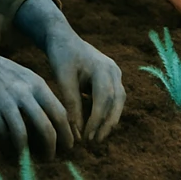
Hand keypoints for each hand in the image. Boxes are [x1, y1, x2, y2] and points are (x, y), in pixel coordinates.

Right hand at [0, 40, 71, 157]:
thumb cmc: (1, 73)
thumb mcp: (24, 78)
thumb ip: (38, 96)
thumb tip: (53, 121)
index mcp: (37, 83)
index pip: (59, 111)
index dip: (66, 132)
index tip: (69, 146)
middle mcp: (25, 92)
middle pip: (46, 125)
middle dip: (52, 146)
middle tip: (52, 157)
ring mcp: (7, 101)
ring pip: (23, 135)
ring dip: (28, 153)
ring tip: (29, 160)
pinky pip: (3, 135)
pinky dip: (7, 148)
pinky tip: (8, 152)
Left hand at [43, 28, 125, 143]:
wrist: (63, 38)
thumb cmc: (62, 56)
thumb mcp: (63, 79)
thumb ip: (72, 103)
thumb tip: (78, 132)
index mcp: (102, 67)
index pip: (104, 98)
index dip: (97, 119)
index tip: (87, 137)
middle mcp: (113, 69)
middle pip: (117, 101)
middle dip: (107, 123)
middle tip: (95, 142)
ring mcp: (114, 72)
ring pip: (118, 101)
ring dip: (109, 119)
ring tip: (96, 137)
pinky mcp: (111, 77)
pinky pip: (114, 97)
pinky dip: (107, 111)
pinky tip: (96, 124)